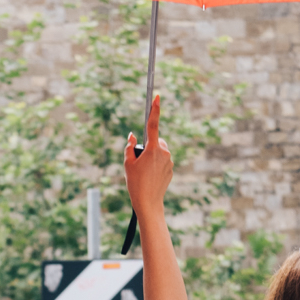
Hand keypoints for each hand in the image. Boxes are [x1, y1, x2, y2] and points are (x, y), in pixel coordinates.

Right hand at [123, 95, 171, 214]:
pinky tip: (150, 177)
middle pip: (155, 141)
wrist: (148, 203)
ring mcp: (169, 161)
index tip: (158, 97)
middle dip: (147, 146)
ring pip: (159, 151)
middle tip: (138, 163)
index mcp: (153, 148)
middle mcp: (164, 152)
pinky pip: (162, 161)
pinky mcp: (171, 169)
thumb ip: (129, 147)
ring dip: (151, 156)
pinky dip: (156, 165)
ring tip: (144, 172)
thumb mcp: (128, 163)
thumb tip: (132, 135)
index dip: (155, 109)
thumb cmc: (135, 183)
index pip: (153, 124)